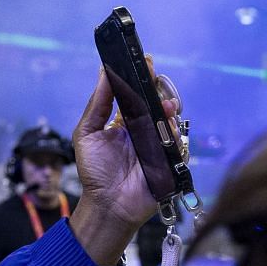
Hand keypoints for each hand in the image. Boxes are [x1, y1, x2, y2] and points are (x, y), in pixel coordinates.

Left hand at [68, 68, 183, 265]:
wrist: (107, 204)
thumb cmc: (95, 172)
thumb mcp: (87, 134)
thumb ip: (97, 104)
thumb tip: (104, 73)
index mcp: (126, 122)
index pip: (138, 94)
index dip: (142, 77)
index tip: (145, 61)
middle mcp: (145, 130)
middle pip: (158, 103)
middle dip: (159, 89)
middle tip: (156, 78)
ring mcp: (159, 144)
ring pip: (171, 120)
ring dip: (169, 110)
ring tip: (165, 106)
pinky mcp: (170, 160)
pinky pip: (179, 143)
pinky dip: (175, 135)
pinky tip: (168, 129)